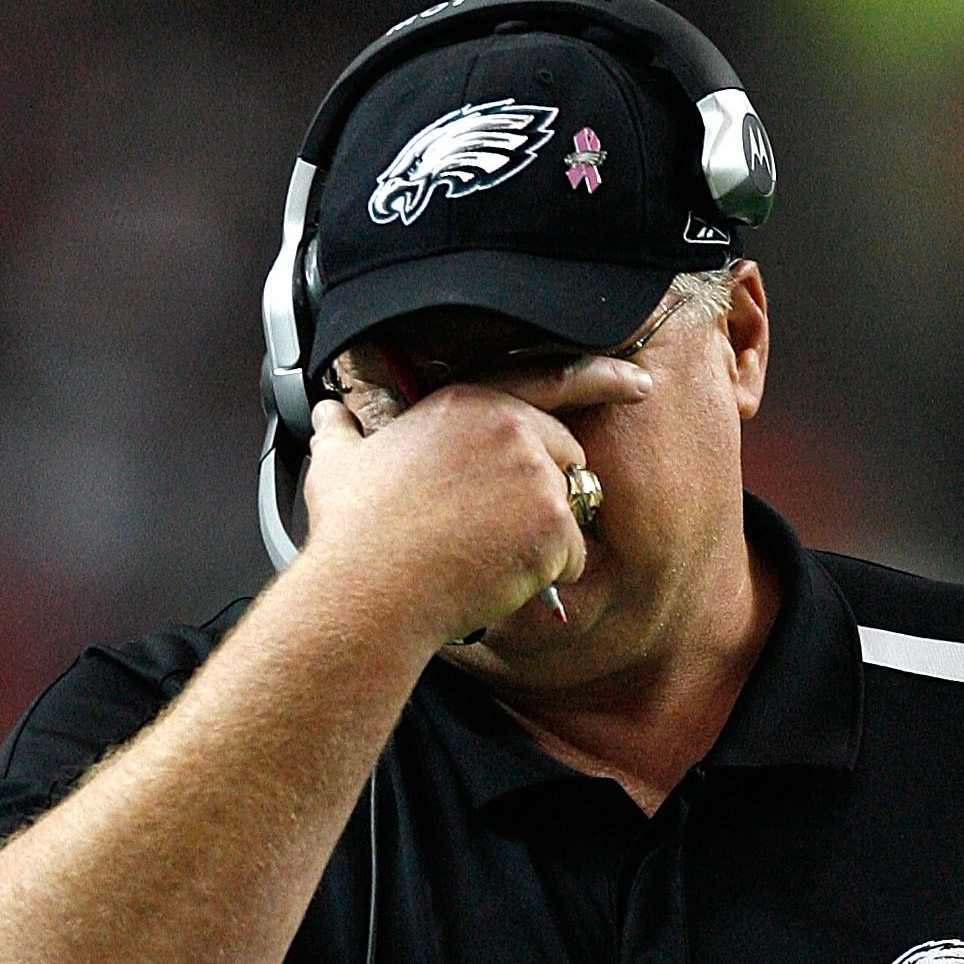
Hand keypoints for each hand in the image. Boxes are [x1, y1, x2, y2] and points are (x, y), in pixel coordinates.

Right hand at [300, 354, 651, 650]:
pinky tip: (501, 577)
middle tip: (500, 533)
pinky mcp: (553, 521)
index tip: (638, 383)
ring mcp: (537, 472)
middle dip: (548, 497)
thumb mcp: (338, 463)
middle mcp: (510, 424)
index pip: (550, 378)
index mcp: (467, 401)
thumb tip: (325, 414)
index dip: (603, 377)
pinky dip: (548, 578)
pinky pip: (574, 557)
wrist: (373, 586)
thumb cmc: (354, 532)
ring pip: (571, 512)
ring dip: (543, 542)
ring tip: (486, 557)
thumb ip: (341, 430)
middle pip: (567, 457)